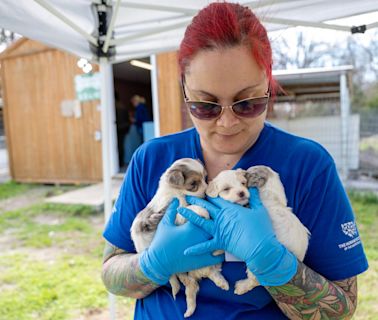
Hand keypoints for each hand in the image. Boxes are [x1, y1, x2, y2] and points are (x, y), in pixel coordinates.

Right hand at [139, 198, 223, 284]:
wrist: (159, 262)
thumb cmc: (161, 241)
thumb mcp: (165, 223)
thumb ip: (171, 210)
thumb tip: (176, 199)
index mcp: (192, 226)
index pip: (205, 214)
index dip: (208, 211)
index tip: (209, 209)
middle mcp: (200, 237)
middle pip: (215, 226)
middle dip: (218, 222)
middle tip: (221, 220)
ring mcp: (203, 249)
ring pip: (219, 240)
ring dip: (222, 237)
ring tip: (227, 233)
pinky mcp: (204, 261)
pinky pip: (218, 257)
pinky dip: (222, 254)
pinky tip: (225, 250)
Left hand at [178, 188, 296, 285]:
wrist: (261, 248)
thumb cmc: (262, 228)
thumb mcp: (259, 209)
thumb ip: (255, 196)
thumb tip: (254, 184)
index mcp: (230, 208)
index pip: (217, 198)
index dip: (210, 193)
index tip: (203, 189)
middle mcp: (222, 217)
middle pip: (206, 206)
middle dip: (196, 201)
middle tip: (186, 196)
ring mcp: (219, 230)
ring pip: (200, 221)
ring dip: (190, 215)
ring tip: (180, 210)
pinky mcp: (219, 242)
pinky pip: (205, 246)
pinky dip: (196, 249)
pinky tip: (186, 250)